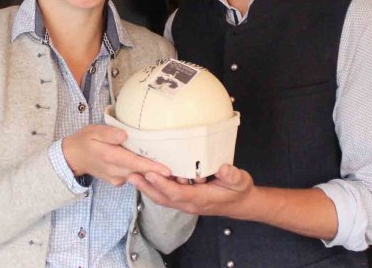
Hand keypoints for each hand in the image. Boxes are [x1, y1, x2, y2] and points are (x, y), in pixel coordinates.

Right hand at [62, 125, 170, 185]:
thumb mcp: (94, 131)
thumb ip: (108, 133)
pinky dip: (143, 172)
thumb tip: (124, 134)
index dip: (152, 166)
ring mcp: (117, 179)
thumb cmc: (85, 140)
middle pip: (141, 172)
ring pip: (139, 175)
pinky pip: (134, 177)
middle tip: (180, 169)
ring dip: (153, 173)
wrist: (72, 158)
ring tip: (172, 168)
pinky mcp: (118, 182)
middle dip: (159, 171)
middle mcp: (115, 171)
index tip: (168, 170)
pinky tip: (153, 167)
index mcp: (110, 156)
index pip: (135, 162)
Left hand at [128, 164, 258, 217]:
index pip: (177, 193)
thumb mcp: (240, 181)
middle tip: (131, 175)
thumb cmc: (239, 190)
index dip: (162, 184)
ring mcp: (185, 203)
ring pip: (162, 198)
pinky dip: (153, 188)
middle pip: (163, 198)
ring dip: (146, 188)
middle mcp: (189, 203)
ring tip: (132, 175)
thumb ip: (232, 175)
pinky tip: (144, 177)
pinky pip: (165, 196)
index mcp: (200, 199)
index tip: (149, 174)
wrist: (240, 204)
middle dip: (146, 187)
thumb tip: (223, 168)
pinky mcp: (184, 199)